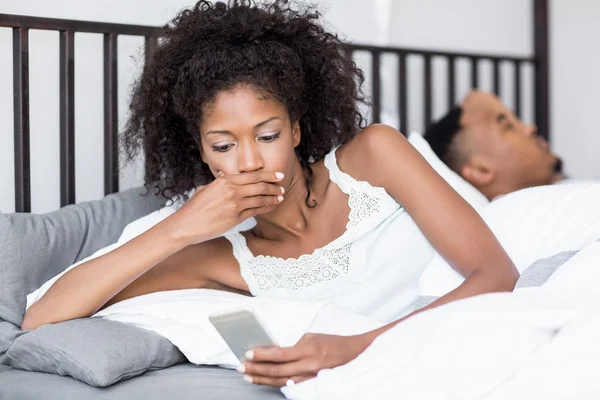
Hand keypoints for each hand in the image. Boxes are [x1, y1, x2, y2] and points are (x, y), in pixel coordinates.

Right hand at [167, 171, 284, 244]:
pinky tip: (271, 207)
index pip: (252, 176)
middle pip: (260, 186)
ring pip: (260, 199)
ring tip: (280, 197)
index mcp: (225, 181)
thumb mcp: (205, 189)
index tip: (278, 176)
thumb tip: (224, 176)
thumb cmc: (194, 208)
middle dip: (274, 186)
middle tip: (282, 187)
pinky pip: (256, 212)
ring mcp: (235, 205)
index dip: (268, 175)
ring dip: (272, 198)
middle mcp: (232, 191)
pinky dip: (266, 208)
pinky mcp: (236, 218)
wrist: (186, 225)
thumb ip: (218, 182)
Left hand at [238, 333, 369, 386]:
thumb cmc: (334, 342)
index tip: (247, 354)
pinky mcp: (312, 384)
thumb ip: (295, 344)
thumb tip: (276, 350)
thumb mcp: (313, 337)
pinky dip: (276, 383)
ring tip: (248, 376)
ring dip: (263, 379)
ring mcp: (310, 377)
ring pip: (281, 381)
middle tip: (240, 367)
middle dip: (257, 369)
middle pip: (277, 370)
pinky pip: (291, 385)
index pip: (279, 354)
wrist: (356, 354)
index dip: (262, 355)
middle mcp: (308, 366)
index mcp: (308, 350)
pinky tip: (265, 382)